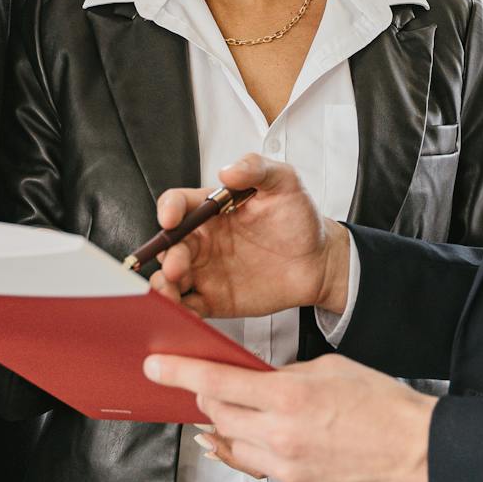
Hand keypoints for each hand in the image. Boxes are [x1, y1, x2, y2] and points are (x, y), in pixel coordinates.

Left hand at [143, 353, 434, 481]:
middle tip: (218, 388)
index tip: (155, 367)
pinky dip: (264, 452)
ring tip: (252, 415)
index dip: (179, 373)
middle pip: (218, 416)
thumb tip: (254, 382)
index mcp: (288, 397)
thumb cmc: (382, 404)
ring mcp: (285, 470)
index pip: (216, 383)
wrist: (417, 452)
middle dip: (212, 399)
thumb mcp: (329, 369)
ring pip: (234, 446)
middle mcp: (280, 436)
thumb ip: (284, 375)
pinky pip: (263, 469)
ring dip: (234, 428)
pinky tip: (285, 441)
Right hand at [150, 155, 350, 319]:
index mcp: (211, 208)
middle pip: (169, 246)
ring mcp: (206, 271)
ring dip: (163, 286)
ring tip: (169, 293)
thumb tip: (227, 171)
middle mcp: (203, 240)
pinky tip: (184, 313)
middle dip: (166, 255)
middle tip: (175, 267)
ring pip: (171, 279)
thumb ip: (256, 168)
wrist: (319, 260)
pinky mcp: (214, 299)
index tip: (170, 218)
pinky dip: (180, 311)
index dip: (169, 209)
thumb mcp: (283, 182)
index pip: (178, 204)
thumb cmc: (298, 218)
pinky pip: (189, 306)